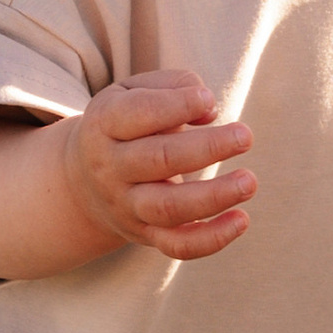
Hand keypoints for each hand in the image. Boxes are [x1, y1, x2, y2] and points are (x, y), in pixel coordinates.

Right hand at [59, 72, 254, 256]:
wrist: (83, 182)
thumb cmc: (125, 124)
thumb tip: (209, 110)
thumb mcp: (134, 91)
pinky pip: (177, 246)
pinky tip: (241, 220)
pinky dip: (211, 239)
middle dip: (207, 148)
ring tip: (249, 182)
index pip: (139, 114)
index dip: (178, 105)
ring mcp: (127, 206)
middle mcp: (111, 168)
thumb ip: (174, 86)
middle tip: (245, 136)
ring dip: (214, 196)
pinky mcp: (145, 234)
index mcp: (105, 124)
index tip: (210, 101)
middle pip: (159, 159)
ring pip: (168, 208)